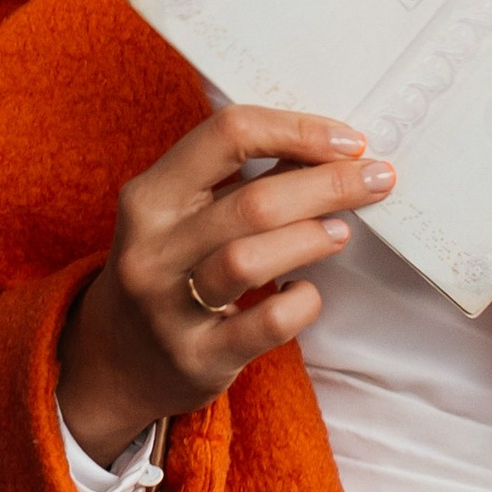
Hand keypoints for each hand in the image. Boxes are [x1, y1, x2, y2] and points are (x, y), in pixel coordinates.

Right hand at [58, 105, 393, 463]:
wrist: (114, 361)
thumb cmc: (167, 271)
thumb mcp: (180, 217)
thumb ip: (240, 183)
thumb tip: (329, 150)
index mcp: (149, 197)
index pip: (227, 135)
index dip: (296, 130)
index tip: (347, 141)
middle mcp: (153, 249)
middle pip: (253, 202)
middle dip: (328, 185)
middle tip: (377, 179)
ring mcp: (170, 307)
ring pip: (251, 260)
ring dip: (311, 239)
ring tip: (341, 232)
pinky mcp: (197, 358)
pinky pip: (265, 325)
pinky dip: (300, 302)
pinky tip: (306, 291)